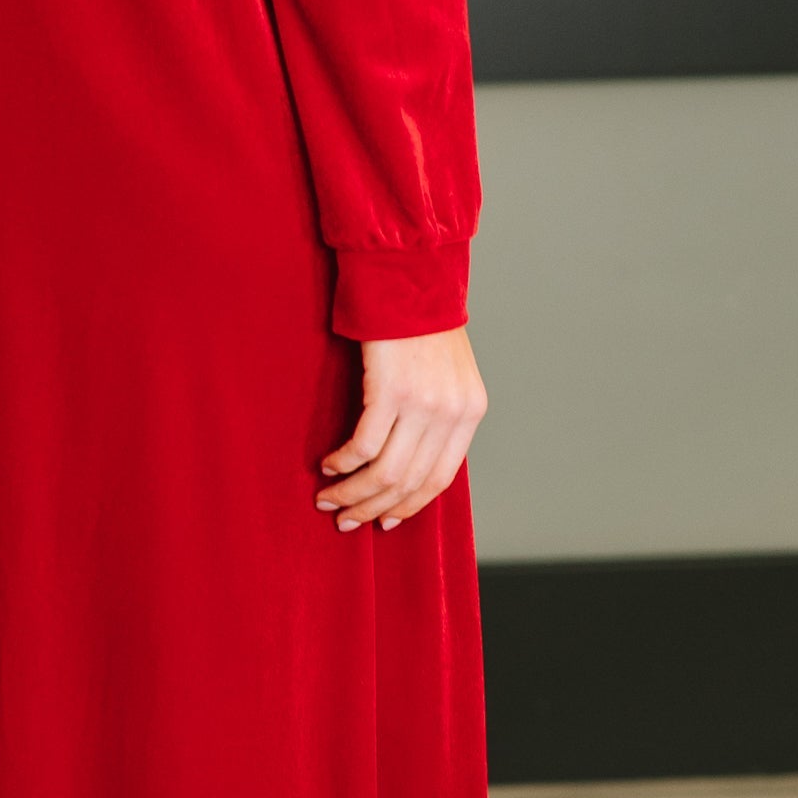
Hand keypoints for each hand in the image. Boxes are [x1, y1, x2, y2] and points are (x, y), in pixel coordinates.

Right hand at [316, 327, 484, 532]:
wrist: (409, 276)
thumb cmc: (420, 322)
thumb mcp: (446, 373)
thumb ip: (437, 415)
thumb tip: (408, 459)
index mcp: (470, 412)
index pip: (440, 479)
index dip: (409, 506)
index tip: (382, 520)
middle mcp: (451, 413)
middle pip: (410, 482)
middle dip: (373, 508)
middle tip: (345, 518)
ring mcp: (423, 404)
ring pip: (385, 473)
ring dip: (352, 493)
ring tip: (328, 499)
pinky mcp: (391, 391)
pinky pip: (363, 447)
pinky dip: (343, 463)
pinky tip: (328, 465)